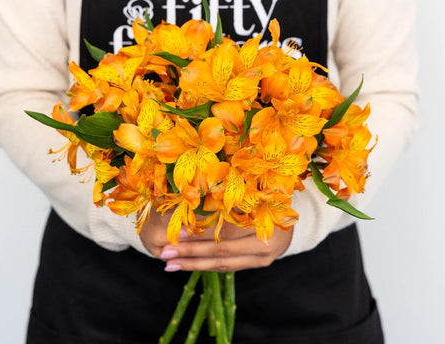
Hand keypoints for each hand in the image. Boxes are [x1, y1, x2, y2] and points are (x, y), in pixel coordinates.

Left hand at [140, 209, 292, 272]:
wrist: (294, 214)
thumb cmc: (268, 195)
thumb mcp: (252, 191)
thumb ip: (229, 197)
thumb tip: (195, 195)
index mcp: (264, 219)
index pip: (227, 231)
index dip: (203, 232)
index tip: (178, 232)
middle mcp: (265, 242)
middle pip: (223, 251)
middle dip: (191, 253)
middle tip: (166, 254)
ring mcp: (264, 257)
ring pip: (224, 264)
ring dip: (195, 265)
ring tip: (171, 265)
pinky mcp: (260, 263)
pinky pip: (230, 267)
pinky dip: (207, 266)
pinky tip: (188, 265)